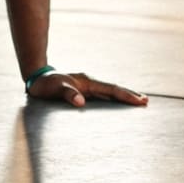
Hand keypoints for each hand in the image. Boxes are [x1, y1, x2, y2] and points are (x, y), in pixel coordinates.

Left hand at [26, 71, 148, 106]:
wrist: (37, 78)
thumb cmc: (46, 85)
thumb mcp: (55, 89)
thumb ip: (67, 94)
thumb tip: (81, 102)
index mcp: (87, 82)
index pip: (111, 89)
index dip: (126, 96)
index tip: (140, 101)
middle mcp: (90, 83)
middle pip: (114, 89)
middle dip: (130, 95)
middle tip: (146, 102)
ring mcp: (88, 87)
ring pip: (110, 92)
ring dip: (123, 97)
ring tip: (138, 102)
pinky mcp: (84, 91)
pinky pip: (103, 96)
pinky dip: (113, 99)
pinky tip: (117, 104)